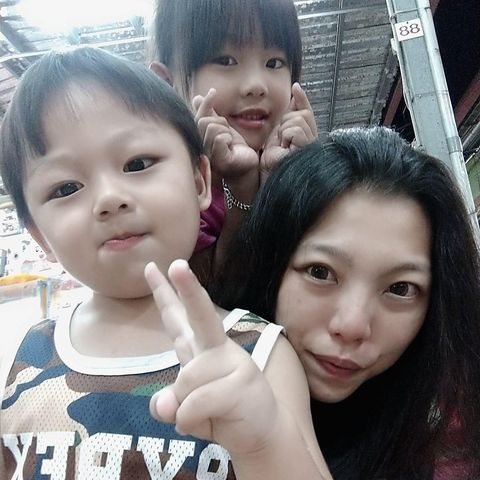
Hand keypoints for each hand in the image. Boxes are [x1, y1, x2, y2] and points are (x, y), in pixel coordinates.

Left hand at [144, 259, 277, 455]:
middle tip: (177, 264)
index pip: (179, 317)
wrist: (263, 434)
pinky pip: (195, 404)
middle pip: (200, 315)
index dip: (164, 293)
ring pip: (185, 380)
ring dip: (184, 408)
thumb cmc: (220, 414)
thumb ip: (165, 403)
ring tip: (206, 414)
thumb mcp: (183, 409)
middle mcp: (215, 349)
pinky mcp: (242, 382)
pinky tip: (214, 421)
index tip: (151, 267)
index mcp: (201, 348)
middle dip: (187, 289)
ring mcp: (232, 362)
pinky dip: (192, 420)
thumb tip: (166, 404)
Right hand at [193, 89, 258, 180]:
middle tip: (228, 134)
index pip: (196, 118)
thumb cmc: (234, 148)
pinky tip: (231, 147)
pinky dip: (229, 138)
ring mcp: (207, 156)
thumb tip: (197, 98)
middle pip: (204, 121)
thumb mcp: (222, 128)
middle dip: (220, 122)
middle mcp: (199, 149)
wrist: (247, 165)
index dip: (205, 104)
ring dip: (226, 131)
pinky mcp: (218, 161)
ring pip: (212, 128)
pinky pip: (220, 138)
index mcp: (198, 140)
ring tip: (229, 142)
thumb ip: (210, 114)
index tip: (214, 91)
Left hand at [260, 83, 316, 181]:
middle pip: (302, 114)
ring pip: (298, 120)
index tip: (295, 87)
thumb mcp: (278, 135)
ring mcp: (314, 147)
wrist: (266, 179)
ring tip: (281, 147)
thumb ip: (288, 118)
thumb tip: (295, 95)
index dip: (302, 99)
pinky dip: (285, 137)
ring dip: (283, 132)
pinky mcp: (309, 150)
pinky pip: (295, 130)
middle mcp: (315, 142)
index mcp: (308, 138)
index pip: (307, 112)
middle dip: (286, 123)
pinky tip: (284, 149)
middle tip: (280, 141)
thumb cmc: (271, 162)